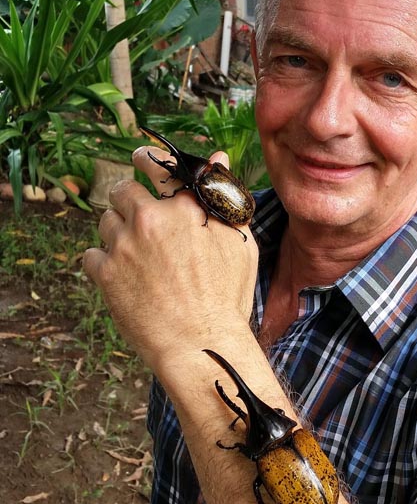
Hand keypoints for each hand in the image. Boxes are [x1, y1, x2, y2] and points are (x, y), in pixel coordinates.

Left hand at [82, 145, 258, 378]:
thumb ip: (224, 197)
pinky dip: (104, 261)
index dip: (147, 159)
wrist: (201, 345)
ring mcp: (123, 246)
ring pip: (105, 221)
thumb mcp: (238, 242)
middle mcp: (148, 220)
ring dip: (118, 231)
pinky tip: (124, 275)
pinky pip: (91, 254)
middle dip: (129, 199)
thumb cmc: (227, 297)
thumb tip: (218, 158)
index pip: (158, 166)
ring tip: (138, 255)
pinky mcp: (105, 274)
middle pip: (123, 190)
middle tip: (140, 218)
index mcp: (182, 208)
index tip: (142, 158)